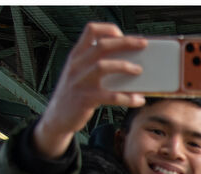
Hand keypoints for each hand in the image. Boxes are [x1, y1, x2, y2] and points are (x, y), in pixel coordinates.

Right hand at [32, 23, 149, 158]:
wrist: (57, 116)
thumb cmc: (74, 93)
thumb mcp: (79, 72)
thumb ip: (95, 62)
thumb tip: (127, 60)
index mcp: (77, 55)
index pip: (91, 30)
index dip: (108, 29)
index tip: (123, 35)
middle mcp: (77, 65)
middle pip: (102, 46)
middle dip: (125, 43)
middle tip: (143, 44)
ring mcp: (80, 81)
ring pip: (103, 66)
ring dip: (124, 66)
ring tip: (139, 70)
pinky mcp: (85, 99)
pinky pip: (110, 96)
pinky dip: (127, 98)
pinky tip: (138, 99)